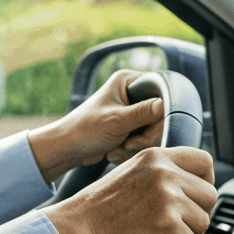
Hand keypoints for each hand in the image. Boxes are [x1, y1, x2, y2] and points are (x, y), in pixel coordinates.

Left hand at [27, 70, 166, 183]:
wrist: (67, 149)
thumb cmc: (84, 130)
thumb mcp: (116, 121)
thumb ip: (143, 113)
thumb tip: (166, 105)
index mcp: (127, 81)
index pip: (160, 90)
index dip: (162, 110)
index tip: (152, 127)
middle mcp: (131, 92)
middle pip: (160, 114)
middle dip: (147, 135)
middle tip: (130, 145)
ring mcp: (132, 111)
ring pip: (154, 130)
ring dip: (138, 145)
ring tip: (119, 149)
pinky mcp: (130, 127)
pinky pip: (144, 139)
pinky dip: (132, 149)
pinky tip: (115, 152)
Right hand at [40, 146, 216, 233]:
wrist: (81, 226)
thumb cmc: (101, 206)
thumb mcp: (133, 172)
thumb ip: (162, 172)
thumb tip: (192, 185)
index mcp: (157, 156)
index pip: (205, 161)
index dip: (207, 181)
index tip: (196, 196)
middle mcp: (165, 173)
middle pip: (210, 194)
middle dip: (198, 212)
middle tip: (179, 222)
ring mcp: (167, 198)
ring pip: (203, 221)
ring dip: (188, 233)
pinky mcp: (167, 224)